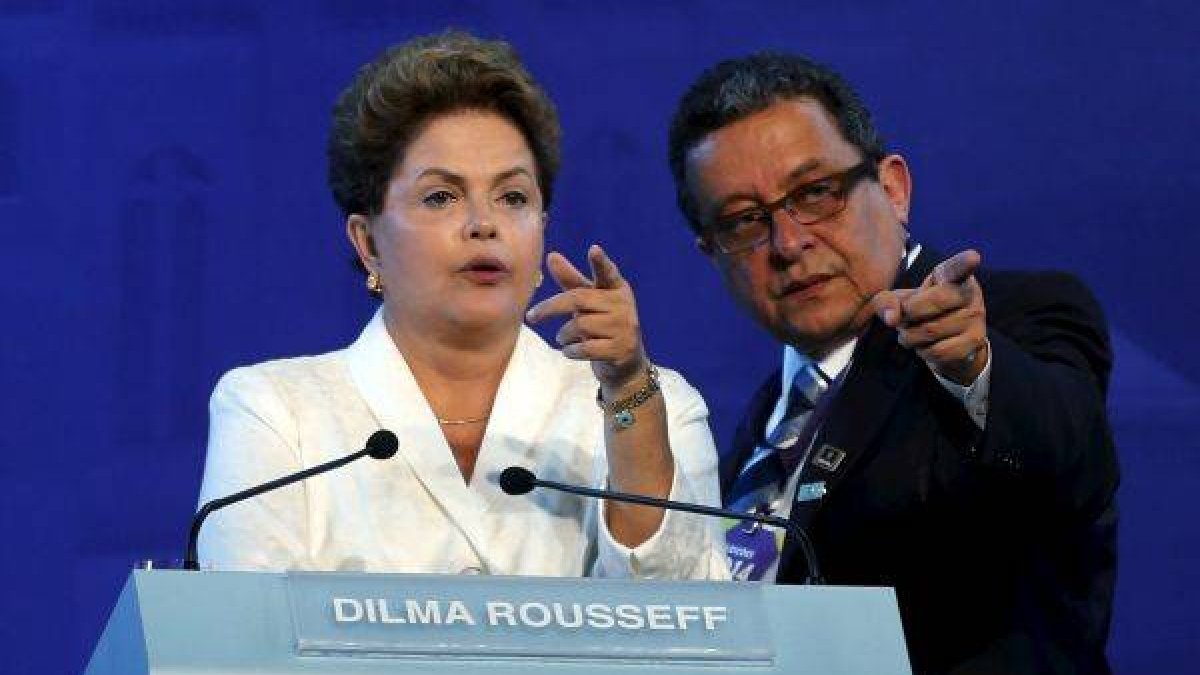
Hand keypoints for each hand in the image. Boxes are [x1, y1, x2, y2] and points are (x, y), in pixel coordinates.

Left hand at [526, 244, 648, 395]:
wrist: (626, 362)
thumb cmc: (602, 324)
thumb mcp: (588, 301)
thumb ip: (571, 280)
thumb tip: (551, 255)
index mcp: (616, 288)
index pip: (607, 272)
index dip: (600, 262)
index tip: (593, 249)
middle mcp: (623, 305)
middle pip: (578, 299)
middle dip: (550, 308)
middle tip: (531, 316)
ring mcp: (624, 328)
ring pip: (580, 325)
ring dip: (564, 335)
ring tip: (564, 338)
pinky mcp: (620, 349)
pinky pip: (586, 348)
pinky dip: (571, 350)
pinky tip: (570, 351)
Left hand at [872, 249, 988, 384]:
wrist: (948, 340)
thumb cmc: (921, 311)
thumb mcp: (900, 300)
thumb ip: (886, 302)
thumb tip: (892, 319)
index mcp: (951, 275)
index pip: (958, 267)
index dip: (964, 262)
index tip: (973, 257)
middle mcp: (969, 292)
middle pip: (936, 301)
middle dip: (910, 314)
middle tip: (904, 318)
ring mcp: (976, 316)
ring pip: (932, 330)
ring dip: (911, 337)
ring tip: (912, 333)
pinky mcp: (976, 340)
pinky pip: (939, 350)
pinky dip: (923, 352)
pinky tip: (925, 346)